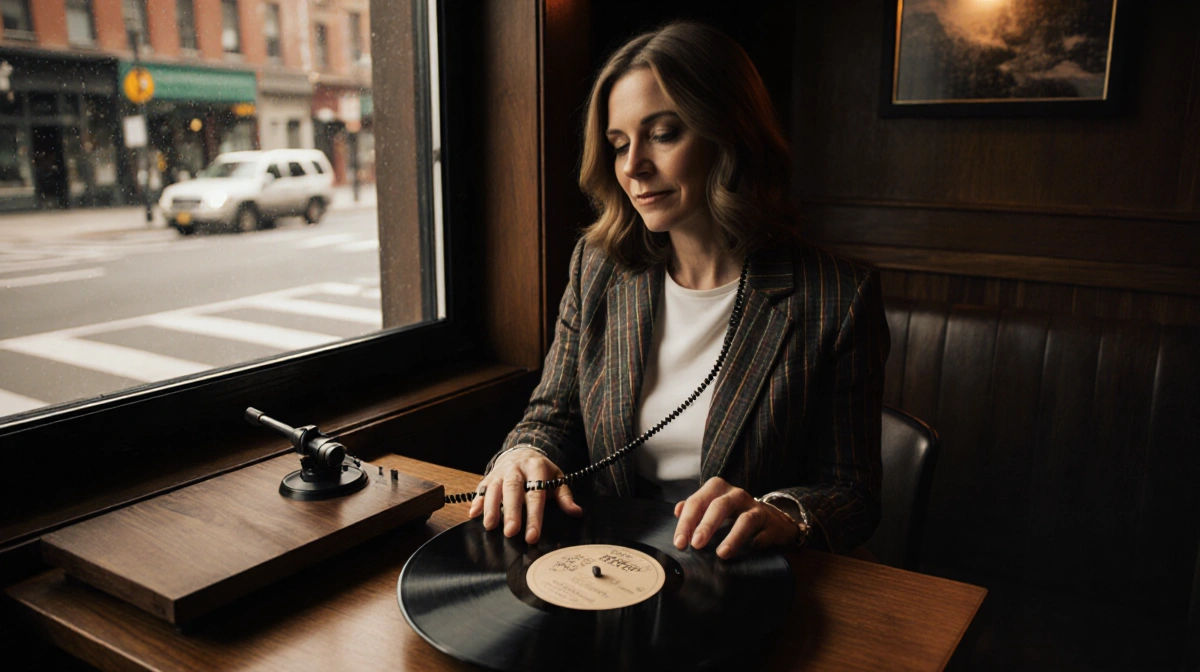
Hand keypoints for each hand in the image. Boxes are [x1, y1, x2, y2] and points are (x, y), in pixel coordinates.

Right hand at [467, 447, 582, 543]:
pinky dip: (477, 500)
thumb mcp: (556, 478)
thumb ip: (564, 496)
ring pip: (494, 488)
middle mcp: (516, 469)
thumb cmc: (540, 471)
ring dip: (491, 507)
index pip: (536, 494)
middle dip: (511, 511)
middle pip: (513, 489)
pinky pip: (481, 488)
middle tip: (511, 532)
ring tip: (490, 526)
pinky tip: (474, 513)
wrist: (521, 452)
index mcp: (536, 468)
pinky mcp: (488, 476)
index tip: (532, 536)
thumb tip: (577, 513)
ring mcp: (500, 472)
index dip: (534, 516)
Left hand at [673, 477, 798, 558]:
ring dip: (733, 536)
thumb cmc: (734, 514)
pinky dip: (758, 540)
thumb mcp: (712, 506)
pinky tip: (752, 548)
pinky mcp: (771, 523)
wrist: (769, 518)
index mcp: (717, 489)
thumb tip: (677, 511)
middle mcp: (736, 494)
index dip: (686, 523)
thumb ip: (694, 508)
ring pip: (745, 519)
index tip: (679, 543)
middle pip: (720, 506)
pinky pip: (765, 532)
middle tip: (696, 545)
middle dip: (706, 525)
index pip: (697, 502)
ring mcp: (755, 508)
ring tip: (722, 553)